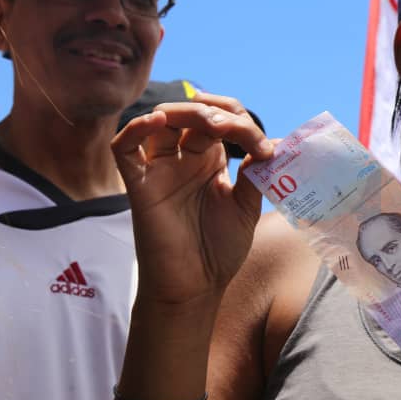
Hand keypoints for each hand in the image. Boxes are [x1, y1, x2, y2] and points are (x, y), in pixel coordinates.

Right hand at [111, 93, 273, 306]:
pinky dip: (136, 128)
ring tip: (212, 125)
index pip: (222, 119)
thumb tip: (276, 143)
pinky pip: (124, 147)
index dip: (242, 122)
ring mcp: (160, 169)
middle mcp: (183, 159)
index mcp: (210, 160)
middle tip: (237, 131)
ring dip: (186, 111)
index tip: (266, 149)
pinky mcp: (138, 185)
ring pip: (160, 119)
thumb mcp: (247, 206)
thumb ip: (255, 173)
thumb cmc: (219, 250)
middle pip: (192, 112)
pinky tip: (158, 121)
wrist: (196, 288)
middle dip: (217, 113)